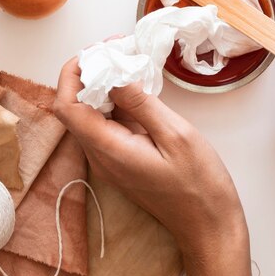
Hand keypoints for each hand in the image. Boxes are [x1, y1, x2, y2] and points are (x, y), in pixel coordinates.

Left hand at [55, 58, 251, 275]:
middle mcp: (100, 155)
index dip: (72, 74)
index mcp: (109, 149)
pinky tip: (136, 86)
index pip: (67, 106)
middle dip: (87, 73)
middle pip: (74, 107)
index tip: (96, 52)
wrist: (208, 225)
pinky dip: (115, 100)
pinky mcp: (120, 158)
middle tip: (116, 50)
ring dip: (101, 85)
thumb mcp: (176, 135)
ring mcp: (109, 158)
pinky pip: (106, 123)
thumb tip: (114, 75)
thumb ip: (140, 104)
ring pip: (89, 113)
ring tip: (126, 61)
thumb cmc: (199, 185)